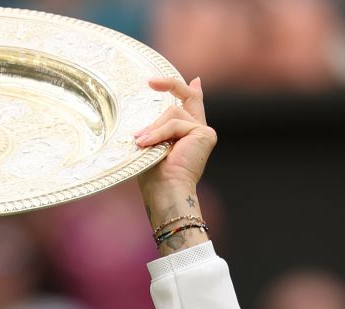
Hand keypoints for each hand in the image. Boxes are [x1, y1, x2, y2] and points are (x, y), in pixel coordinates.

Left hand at [134, 76, 216, 192]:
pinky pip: (175, 123)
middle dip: (170, 85)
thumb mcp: (153, 147)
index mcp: (188, 136)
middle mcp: (199, 131)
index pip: (191, 106)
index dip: (188, 90)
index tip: (191, 80)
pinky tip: (147, 144)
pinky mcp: (204, 133)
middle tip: (151, 81)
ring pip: (173, 112)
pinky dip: (159, 133)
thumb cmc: (155, 178)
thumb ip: (155, 131)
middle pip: (188, 97)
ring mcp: (203, 132)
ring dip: (154, 128)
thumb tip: (145, 126)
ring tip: (141, 143)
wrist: (166, 192)